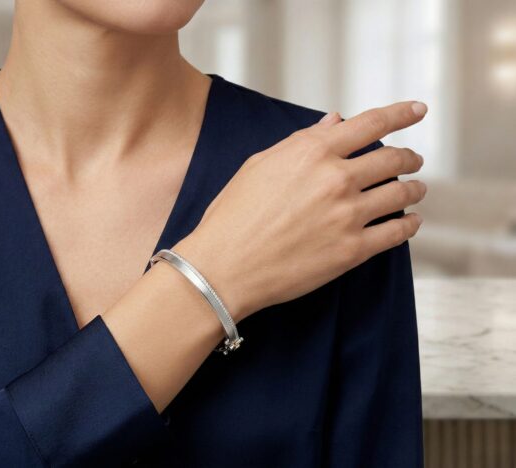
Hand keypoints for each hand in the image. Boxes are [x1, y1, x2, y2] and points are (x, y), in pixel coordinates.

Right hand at [173, 102, 427, 321]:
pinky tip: (412, 222)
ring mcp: (347, 216)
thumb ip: (300, 141)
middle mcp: (336, 179)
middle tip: (414, 160)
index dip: (400, 113)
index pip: (370, 123)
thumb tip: (334, 122)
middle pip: (392, 159)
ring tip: (417, 190)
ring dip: (414, 189)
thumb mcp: (259, 165)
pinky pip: (396, 233)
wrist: (224, 266)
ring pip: (400, 194)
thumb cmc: (233, 215)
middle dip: (409, 157)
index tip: (417, 109)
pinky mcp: (352, 251)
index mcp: (312, 153)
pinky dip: (410, 225)